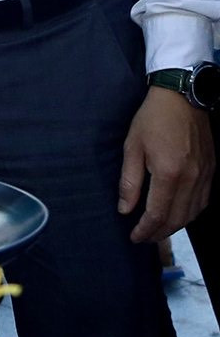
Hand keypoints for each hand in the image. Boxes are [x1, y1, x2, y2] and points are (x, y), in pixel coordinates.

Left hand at [120, 87, 213, 242]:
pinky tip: (177, 214)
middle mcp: (191, 180)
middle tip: (143, 238)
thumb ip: (129, 181)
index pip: (157, 214)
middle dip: (159, 233)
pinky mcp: (211, 171)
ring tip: (157, 230)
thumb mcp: (132, 147)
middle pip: (177, 219)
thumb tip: (125, 209)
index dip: (145, 230)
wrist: (182, 98)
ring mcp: (204, 176)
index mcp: (169, 174)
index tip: (134, 237)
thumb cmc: (152, 120)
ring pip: (192, 214)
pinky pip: (203, 202)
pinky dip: (190, 214)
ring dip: (175, 226)